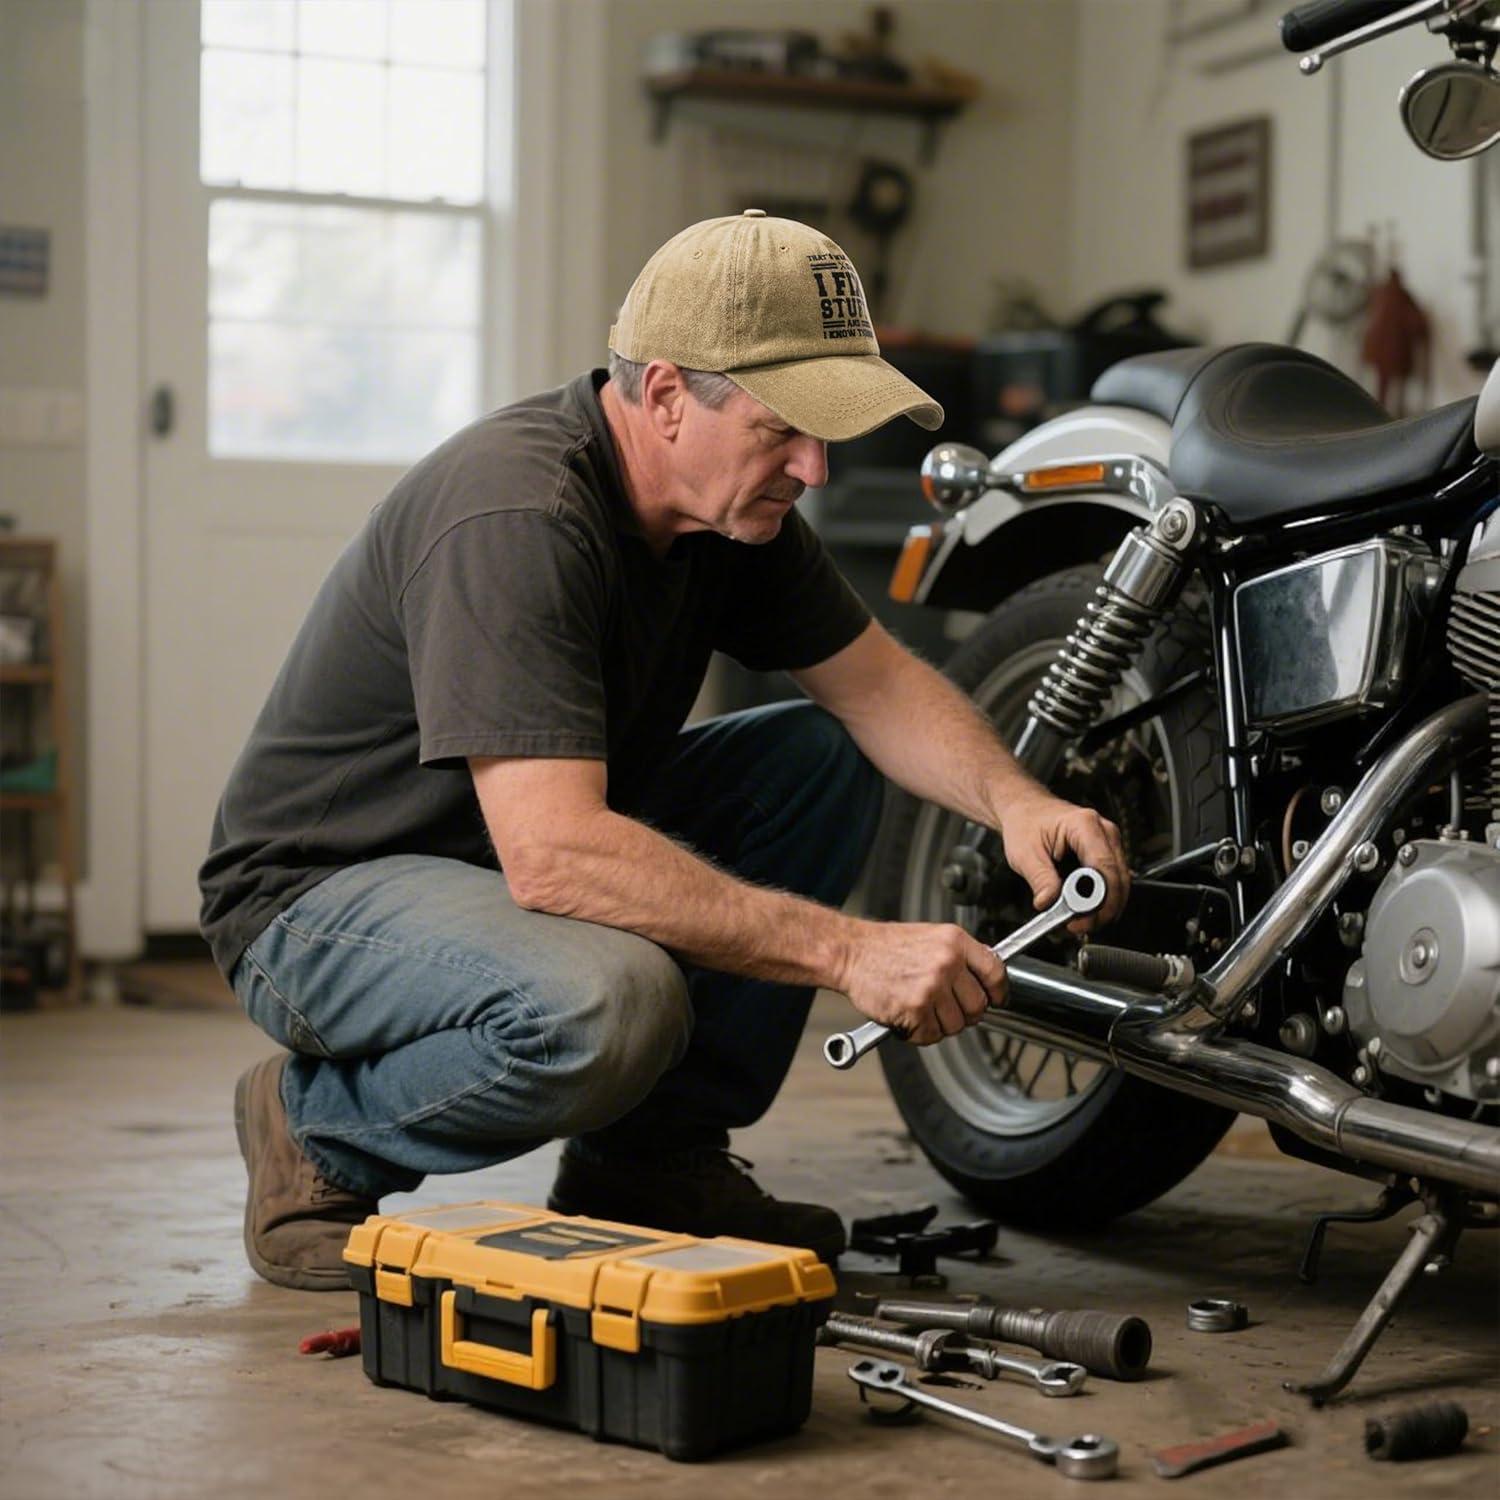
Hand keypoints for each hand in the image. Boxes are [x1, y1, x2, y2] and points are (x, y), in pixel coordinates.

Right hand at [838, 919, 1006, 1045]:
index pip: (996, 972)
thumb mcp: (931, 937)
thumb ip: (959, 956)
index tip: (994, 1000)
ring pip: (955, 1025)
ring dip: (939, 1025)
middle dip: (964, 1014)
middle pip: (978, 1006)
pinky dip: (918, 1032)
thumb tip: (984, 980)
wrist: (850, 952)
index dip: (998, 992)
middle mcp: (947, 962)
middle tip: (944, 1008)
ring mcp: (932, 986)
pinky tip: (906, 1015)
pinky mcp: (915, 1009)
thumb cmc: (886, 947)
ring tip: (919, 1008)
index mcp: (955, 941)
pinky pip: (931, 1035)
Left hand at [997, 791, 1129, 931]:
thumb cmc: (1026, 823)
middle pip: (1118, 879)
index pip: (1104, 867)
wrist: (1026, 810)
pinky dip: (1101, 899)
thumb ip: (1040, 879)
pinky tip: (1084, 911)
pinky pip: (1112, 881)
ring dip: (1103, 907)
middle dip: (1103, 909)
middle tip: (1080, 927)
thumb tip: (1049, 903)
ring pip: (1119, 883)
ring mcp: (1108, 842)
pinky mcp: (1106, 853)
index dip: (1098, 900)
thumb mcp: (1024, 853)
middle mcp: (1104, 832)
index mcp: (1084, 825)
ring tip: (1079, 922)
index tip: (1082, 920)